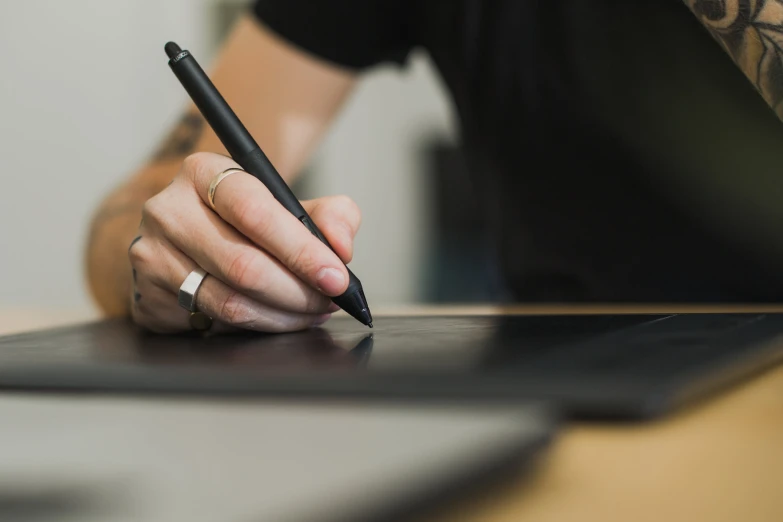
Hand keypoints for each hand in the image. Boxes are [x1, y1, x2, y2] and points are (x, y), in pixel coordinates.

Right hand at [128, 152, 360, 333]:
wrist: (186, 240)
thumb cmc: (245, 221)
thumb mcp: (289, 205)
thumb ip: (331, 216)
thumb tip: (341, 248)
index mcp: (203, 172)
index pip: (254, 211)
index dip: (301, 249)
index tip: (336, 276)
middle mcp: (168, 210)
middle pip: (243, 264)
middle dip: (299, 291)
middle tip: (330, 301)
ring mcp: (151, 255)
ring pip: (230, 301)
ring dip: (283, 315)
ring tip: (312, 312)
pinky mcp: (148, 296)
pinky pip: (215, 322)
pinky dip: (259, 327)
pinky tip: (280, 319)